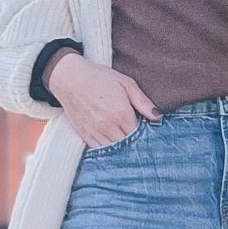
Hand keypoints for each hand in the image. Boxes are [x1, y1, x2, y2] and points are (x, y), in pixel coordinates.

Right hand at [46, 51, 161, 147]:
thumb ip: (143, 102)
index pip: (140, 134)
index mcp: (121, 113)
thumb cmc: (99, 78)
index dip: (145, 134)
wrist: (70, 78)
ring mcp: (96, 132)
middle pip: (128, 145)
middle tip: (139, 139)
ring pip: (115, 151)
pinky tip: (113, 144)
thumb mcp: (126, 83)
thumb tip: (158, 117)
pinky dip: (108, 150)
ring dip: (122, 149)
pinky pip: (100, 150)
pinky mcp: (85, 136)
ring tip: (127, 142)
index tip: (148, 132)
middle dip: (135, 143)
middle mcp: (108, 126)